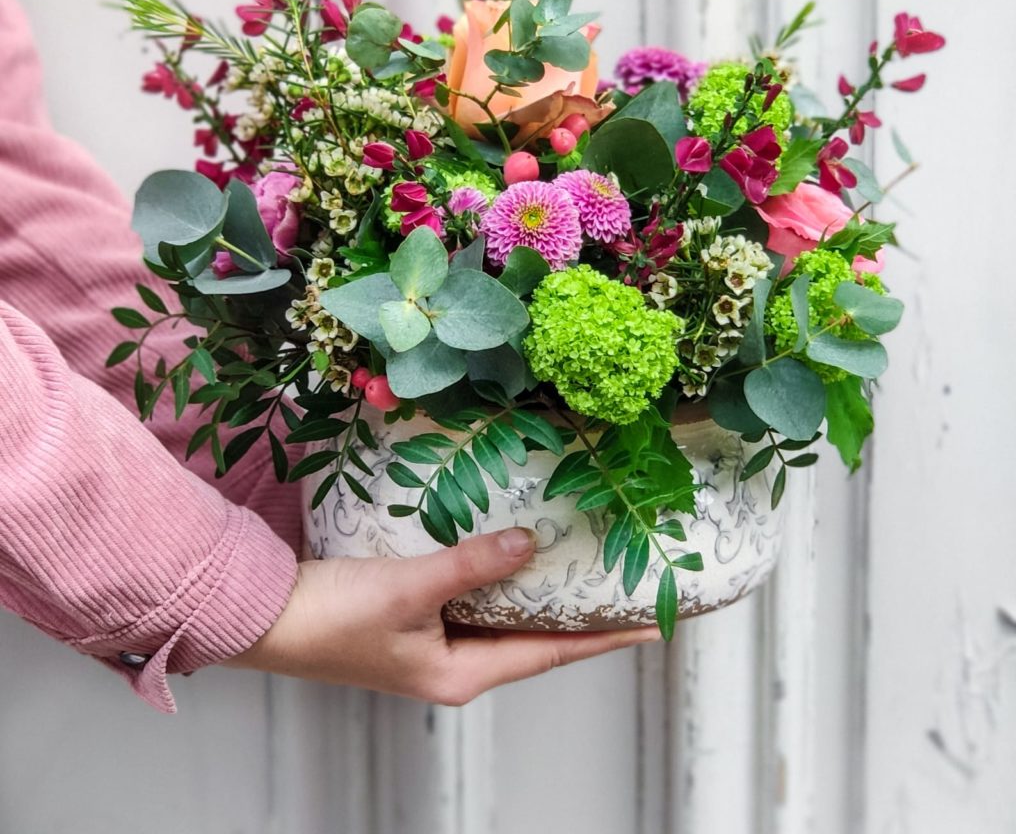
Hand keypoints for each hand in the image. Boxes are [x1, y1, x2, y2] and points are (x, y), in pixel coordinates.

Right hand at [225, 527, 660, 704]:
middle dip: (577, 611)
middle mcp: (454, 662)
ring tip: (579, 558)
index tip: (650, 622)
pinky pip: (472, 596)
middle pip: (533, 636)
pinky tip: (508, 547)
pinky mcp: (413, 616)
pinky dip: (496, 575)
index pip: (551, 652)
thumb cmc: (330, 619)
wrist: (263, 617)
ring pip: (503, 614)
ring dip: (537, 589)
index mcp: (460, 673)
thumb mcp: (409, 589)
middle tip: (619, 579)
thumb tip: (528, 543)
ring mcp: (433, 640)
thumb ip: (471, 565)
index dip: (603, 636)